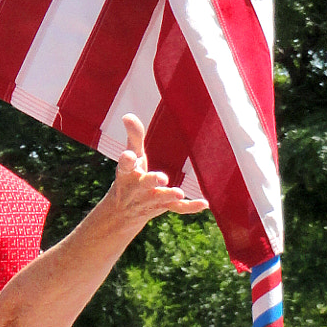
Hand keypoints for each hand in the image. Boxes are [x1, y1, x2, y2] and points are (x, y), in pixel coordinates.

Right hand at [110, 114, 206, 230]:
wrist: (123, 211)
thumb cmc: (130, 174)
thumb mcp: (131, 155)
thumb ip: (134, 136)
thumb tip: (127, 115)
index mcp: (126, 173)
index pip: (125, 166)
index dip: (127, 161)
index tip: (129, 156)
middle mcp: (137, 188)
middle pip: (144, 183)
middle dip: (151, 180)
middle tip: (162, 178)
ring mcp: (150, 199)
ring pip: (160, 197)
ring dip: (169, 194)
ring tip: (180, 192)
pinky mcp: (163, 207)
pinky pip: (177, 208)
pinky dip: (190, 207)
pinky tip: (204, 203)